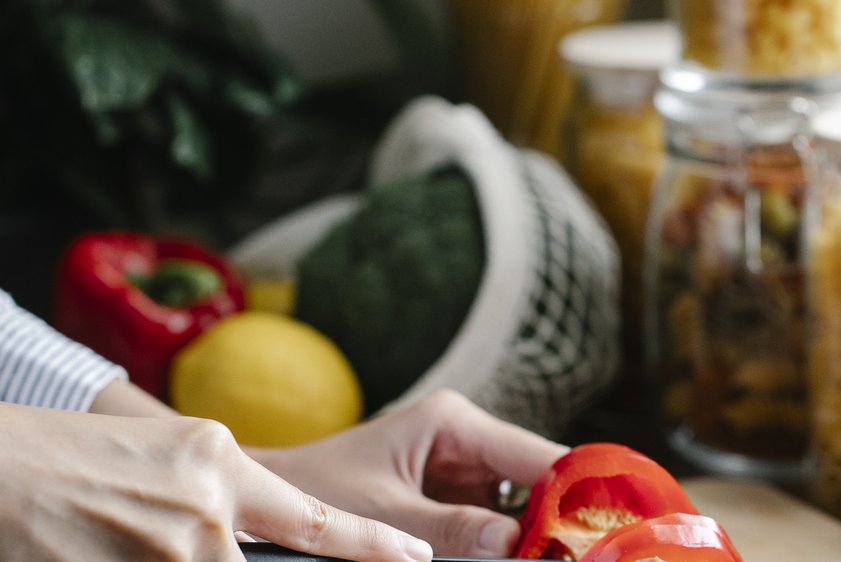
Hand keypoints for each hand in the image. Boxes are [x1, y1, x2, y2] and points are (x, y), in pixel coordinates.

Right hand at [0, 403, 430, 561]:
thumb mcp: (166, 457)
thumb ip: (221, 493)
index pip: (316, 519)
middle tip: (184, 545)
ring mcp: (172, 548)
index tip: (416, 558)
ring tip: (135, 534)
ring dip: (179, 561)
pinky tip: (119, 551)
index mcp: (222, 462)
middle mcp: (208, 505)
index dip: (373, 546)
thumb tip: (254, 530)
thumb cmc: (73, 458)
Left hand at [250, 390, 569, 557]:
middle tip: (581, 553)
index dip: (575, 490)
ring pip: (524, 504)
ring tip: (556, 556)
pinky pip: (496, 521)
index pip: (536, 454)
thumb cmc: (315, 488)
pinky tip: (524, 558)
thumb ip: (448, 529)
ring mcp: (463, 467)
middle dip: (560, 518)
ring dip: (538, 534)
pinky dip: (511, 544)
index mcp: (452, 422)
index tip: (602, 529)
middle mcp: (466, 438)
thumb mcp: (381, 513)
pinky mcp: (454, 495)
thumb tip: (517, 543)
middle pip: (538, 480)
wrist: (275, 495)